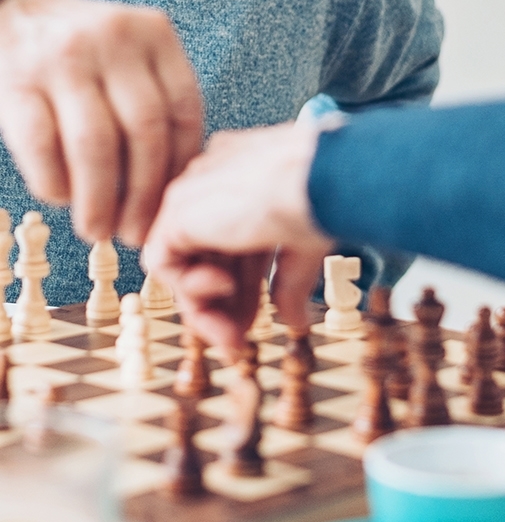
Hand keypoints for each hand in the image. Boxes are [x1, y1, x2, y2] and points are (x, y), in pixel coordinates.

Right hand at [0, 0, 202, 244]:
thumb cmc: (90, 53)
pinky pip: (41, 145)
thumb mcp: (134, 56)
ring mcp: (64, 59)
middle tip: (135, 234)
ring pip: (95, 144)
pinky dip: (55, 182)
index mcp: (155, 34)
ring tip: (99, 230)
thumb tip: (177, 190)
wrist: (14, 13)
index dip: (179, 170)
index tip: (172, 209)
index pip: (183, 112)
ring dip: (99, 200)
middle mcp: (114, 40)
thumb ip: (158, 101)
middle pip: (144, 131)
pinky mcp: (17, 80)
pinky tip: (62, 199)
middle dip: (142, 195)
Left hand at [142, 121, 333, 350]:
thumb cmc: (324, 199)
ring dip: (204, 307)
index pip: (233, 242)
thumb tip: (294, 322)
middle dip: (223, 306)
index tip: (255, 321)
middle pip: (207, 256)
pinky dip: (188, 287)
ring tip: (230, 335)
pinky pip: (164, 261)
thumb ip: (289, 283)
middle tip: (237, 342)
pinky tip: (221, 292)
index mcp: (246, 179)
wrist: (320, 179)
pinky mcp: (178, 209)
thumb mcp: (304, 249)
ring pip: (183, 262)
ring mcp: (195, 193)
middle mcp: (216, 181)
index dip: (243, 288)